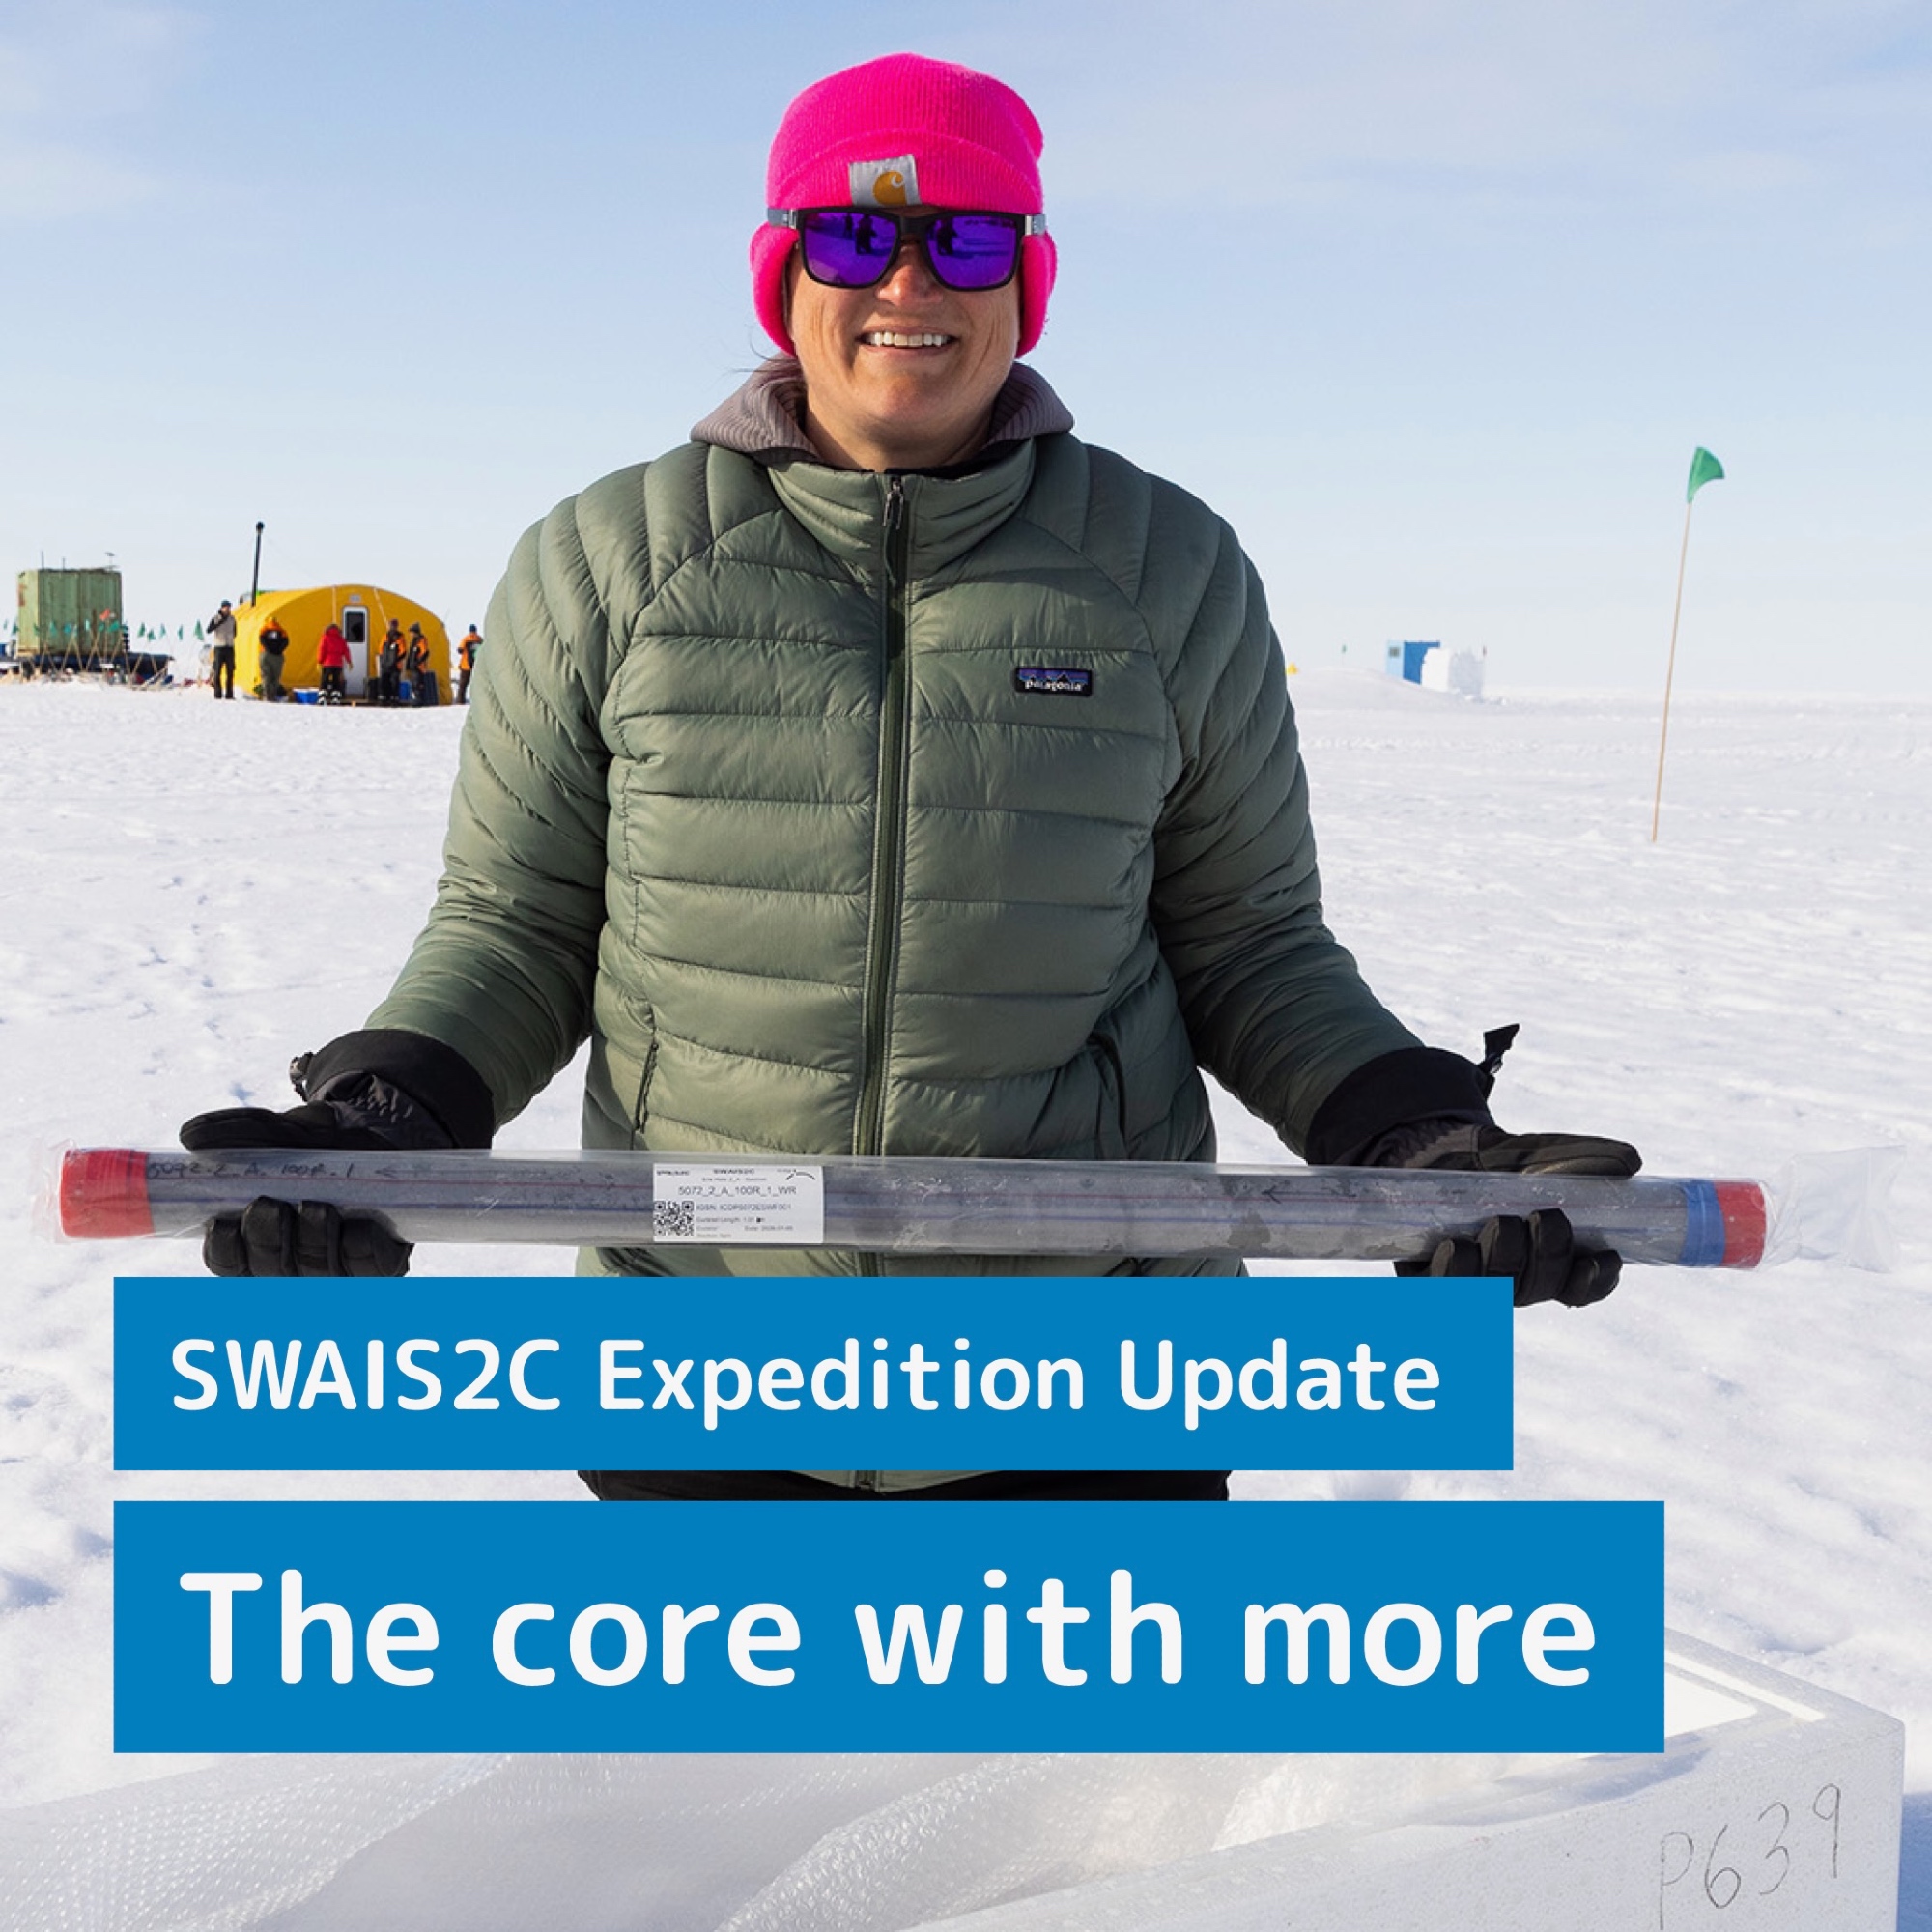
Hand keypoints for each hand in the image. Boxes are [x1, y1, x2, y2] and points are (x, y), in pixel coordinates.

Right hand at [179, 1029, 493, 1277]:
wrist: (379, 1133)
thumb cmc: (318, 1142)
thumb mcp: (280, 1129)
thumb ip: (239, 1130)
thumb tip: (191, 1134)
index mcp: (257, 1239)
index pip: (229, 1263)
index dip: (224, 1251)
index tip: (222, 1222)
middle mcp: (294, 1261)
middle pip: (270, 1271)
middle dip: (268, 1242)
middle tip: (270, 1206)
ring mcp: (338, 1266)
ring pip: (318, 1271)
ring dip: (314, 1242)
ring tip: (317, 1206)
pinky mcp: (382, 1261)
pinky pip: (370, 1267)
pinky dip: (360, 1248)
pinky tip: (357, 1226)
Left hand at [1386, 1125, 1640, 1309]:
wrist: (1440, 1151)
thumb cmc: (1502, 1162)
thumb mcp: (1544, 1154)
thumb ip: (1586, 1158)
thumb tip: (1630, 1161)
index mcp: (1550, 1261)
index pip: (1581, 1288)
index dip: (1594, 1281)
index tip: (1602, 1257)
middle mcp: (1513, 1279)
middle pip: (1537, 1289)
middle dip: (1547, 1258)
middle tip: (1546, 1218)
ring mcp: (1470, 1281)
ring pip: (1491, 1292)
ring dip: (1502, 1262)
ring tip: (1502, 1224)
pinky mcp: (1426, 1275)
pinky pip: (1438, 1289)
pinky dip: (1451, 1271)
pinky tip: (1456, 1247)